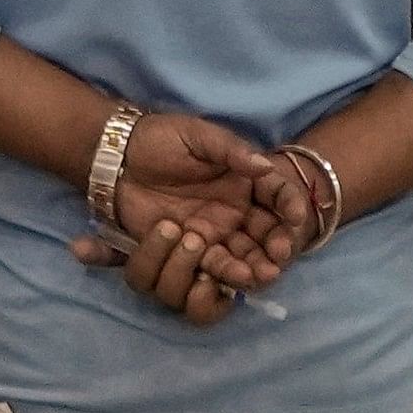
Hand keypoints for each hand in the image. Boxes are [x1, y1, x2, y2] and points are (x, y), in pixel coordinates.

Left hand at [64, 113, 299, 324]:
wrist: (118, 155)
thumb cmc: (163, 138)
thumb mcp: (199, 136)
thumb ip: (232, 151)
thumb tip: (265, 164)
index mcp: (244, 182)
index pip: (276, 195)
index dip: (289, 205)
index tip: (294, 217)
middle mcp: (235, 211)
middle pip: (264, 234)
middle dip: (274, 247)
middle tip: (278, 257)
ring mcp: (212, 232)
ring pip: (239, 254)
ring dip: (250, 266)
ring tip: (256, 274)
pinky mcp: (187, 248)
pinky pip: (207, 265)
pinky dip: (220, 272)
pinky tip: (227, 276)